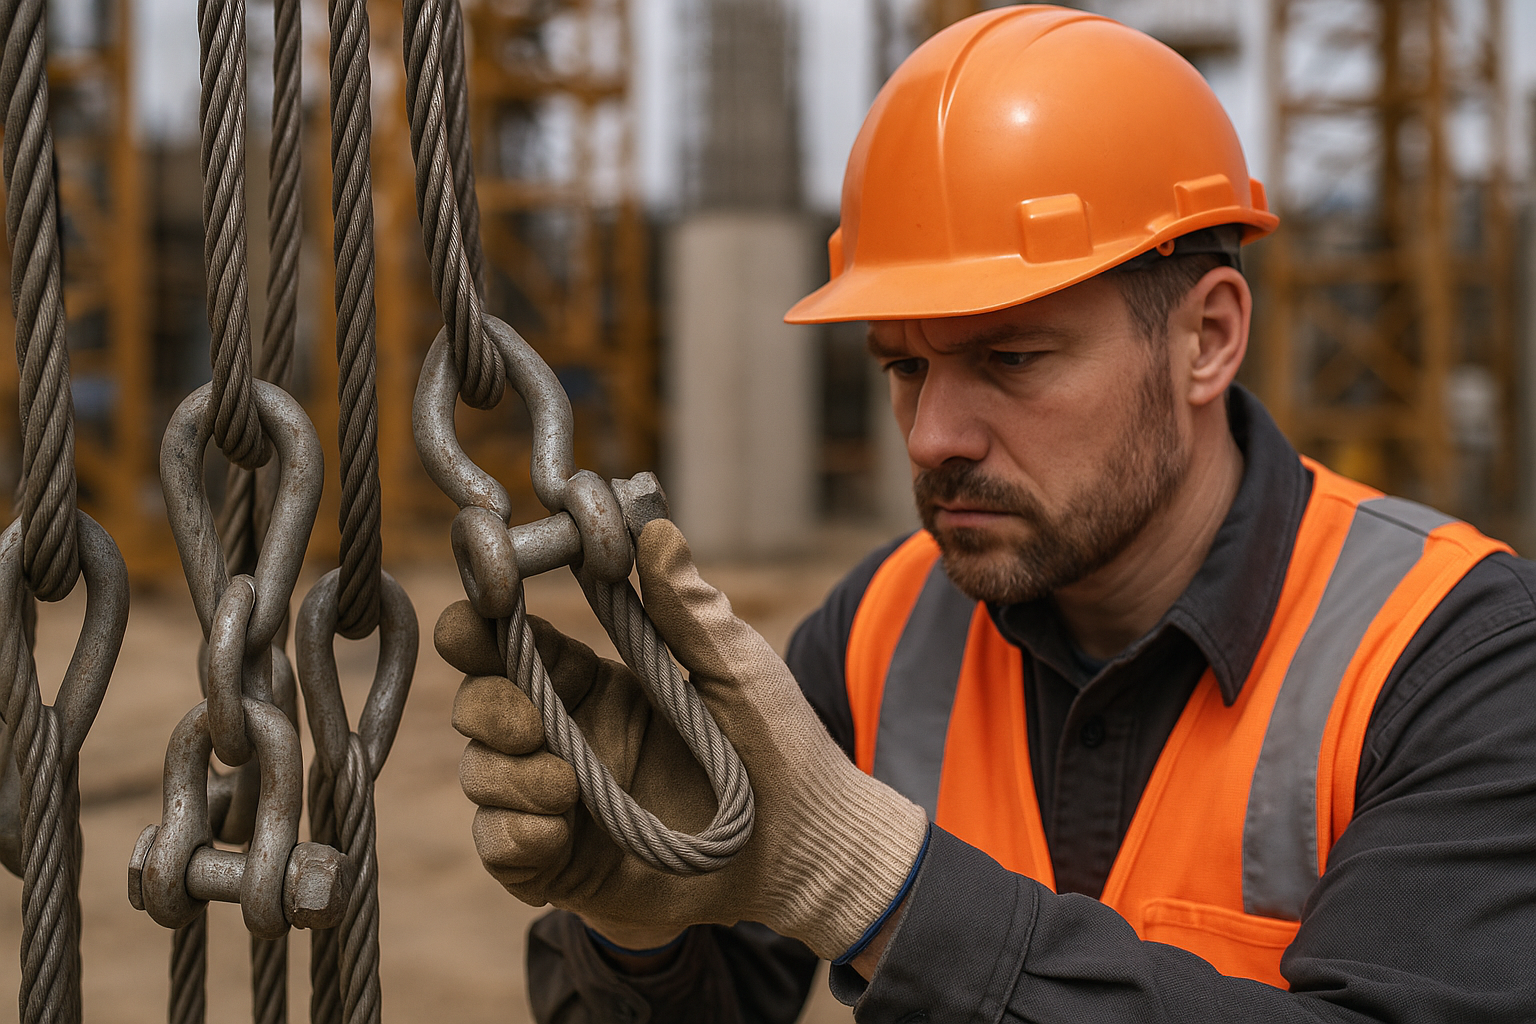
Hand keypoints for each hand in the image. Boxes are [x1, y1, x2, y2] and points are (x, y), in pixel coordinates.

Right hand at [436, 518, 928, 960]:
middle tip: (534, 721)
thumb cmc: (778, 748)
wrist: (806, 848)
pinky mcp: (561, 863)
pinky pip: (499, 845)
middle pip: (477, 703)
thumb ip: (689, 608)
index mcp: (596, 682)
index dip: (480, 623)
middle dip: (488, 705)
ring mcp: (558, 801)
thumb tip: (656, 526)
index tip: (482, 613)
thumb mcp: (737, 669)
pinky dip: (513, 834)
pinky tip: (558, 829)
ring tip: (568, 786)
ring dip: (508, 774)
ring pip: (480, 773)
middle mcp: (566, 736)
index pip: (508, 641)